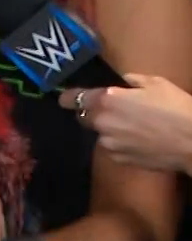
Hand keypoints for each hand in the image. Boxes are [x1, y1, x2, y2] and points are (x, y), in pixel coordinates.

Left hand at [69, 76, 191, 174]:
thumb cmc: (176, 107)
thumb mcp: (156, 83)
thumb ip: (132, 81)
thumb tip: (124, 81)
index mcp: (106, 100)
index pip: (74, 99)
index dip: (68, 98)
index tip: (65, 98)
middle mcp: (101, 123)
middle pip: (85, 118)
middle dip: (93, 113)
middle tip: (113, 110)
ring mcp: (109, 144)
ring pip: (101, 134)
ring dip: (110, 129)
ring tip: (134, 126)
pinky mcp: (119, 159)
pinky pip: (114, 148)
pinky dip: (121, 143)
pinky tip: (140, 140)